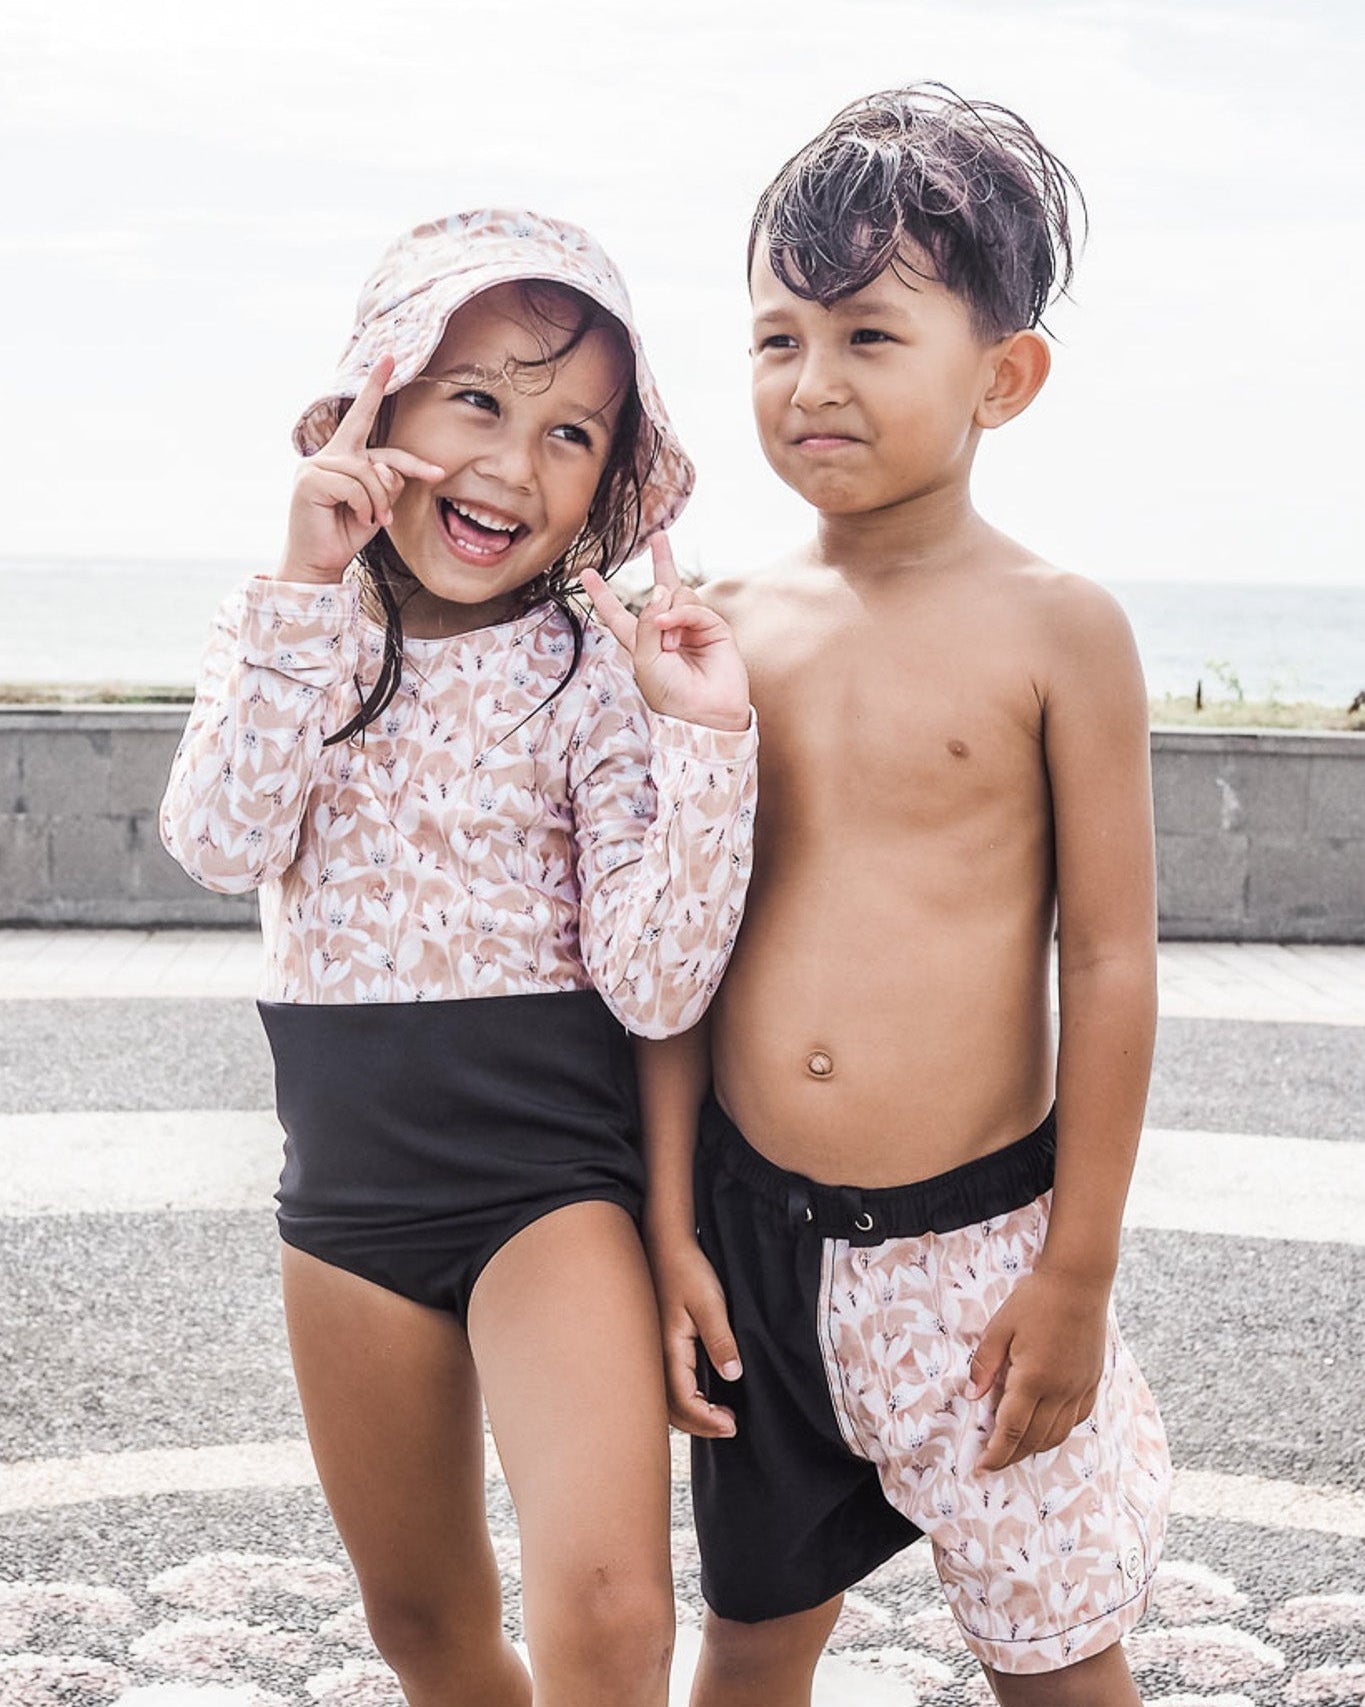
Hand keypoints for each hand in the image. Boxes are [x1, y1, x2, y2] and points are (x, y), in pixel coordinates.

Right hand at [278, 354, 445, 583]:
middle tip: (389, 358)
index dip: (376, 390)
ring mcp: (315, 465)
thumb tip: (391, 469)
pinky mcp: (310, 479)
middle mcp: (329, 454)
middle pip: (364, 425)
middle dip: (373, 389)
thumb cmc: (346, 532)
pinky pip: (355, 486)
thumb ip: (387, 482)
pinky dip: (365, 507)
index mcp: (344, 456)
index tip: (390, 361)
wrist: (319, 561)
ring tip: (374, 520)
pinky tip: (358, 519)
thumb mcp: (377, 505)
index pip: (365, 420)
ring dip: (380, 501)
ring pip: (369, 471)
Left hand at [580, 536, 750, 732]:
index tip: (586, 573)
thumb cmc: (670, 695)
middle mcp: (668, 631)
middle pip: (662, 589)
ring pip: (677, 595)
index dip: (603, 595)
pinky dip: (681, 614)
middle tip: (659, 537)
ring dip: (669, 616)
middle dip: (663, 561)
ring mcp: (692, 628)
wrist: (704, 713)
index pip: (618, 615)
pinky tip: (675, 630)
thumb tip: (662, 589)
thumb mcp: (643, 659)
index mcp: (642, 643)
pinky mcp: (714, 628)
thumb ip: (646, 622)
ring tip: (671, 645)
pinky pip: (693, 606)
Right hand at [646, 1233, 742, 1437]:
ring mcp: (656, 1351)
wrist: (666, 1245)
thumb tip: (732, 1374)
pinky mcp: (661, 1344)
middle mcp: (657, 1355)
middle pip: (672, 1408)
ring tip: (718, 1415)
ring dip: (692, 1413)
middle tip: (729, 1426)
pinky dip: (684, 1398)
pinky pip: (668, 1383)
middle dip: (700, 1424)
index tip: (732, 1424)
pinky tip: (702, 1393)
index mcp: (668, 1349)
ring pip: (667, 1398)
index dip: (708, 1420)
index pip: (684, 1401)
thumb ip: (720, 1340)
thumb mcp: (710, 1303)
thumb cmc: (686, 1270)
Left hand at [967, 1268, 1109, 1471]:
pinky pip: (1076, 1419)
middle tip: (993, 1463)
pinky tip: (1046, 1429)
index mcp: (1033, 1378)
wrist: (1079, 1281)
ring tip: (1016, 1451)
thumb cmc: (1035, 1299)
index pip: (1012, 1430)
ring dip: (1035, 1449)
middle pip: (1035, 1439)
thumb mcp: (999, 1327)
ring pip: (1058, 1434)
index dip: (996, 1453)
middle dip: (1012, 1456)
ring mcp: (1080, 1388)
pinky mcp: (1092, 1381)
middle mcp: (1060, 1390)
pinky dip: (1059, 1431)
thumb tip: (972, 1398)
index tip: (981, 1466)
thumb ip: (984, 1365)